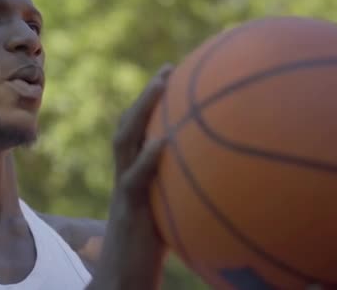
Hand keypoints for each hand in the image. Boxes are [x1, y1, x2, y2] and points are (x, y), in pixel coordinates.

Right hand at [87, 63, 171, 289]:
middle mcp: (124, 179)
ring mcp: (124, 193)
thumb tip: (216, 183)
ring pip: (124, 142)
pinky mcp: (129, 211)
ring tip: (162, 84)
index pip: (134, 135)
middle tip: (169, 68)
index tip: (171, 79)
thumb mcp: (165, 219)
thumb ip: (178, 198)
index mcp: (132, 179)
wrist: (120, 282)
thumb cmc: (146, 256)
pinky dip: (148, 158)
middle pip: (126, 127)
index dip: (147, 106)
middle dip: (146, 96)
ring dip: (142, 110)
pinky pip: (135, 179)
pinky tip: (164, 141)